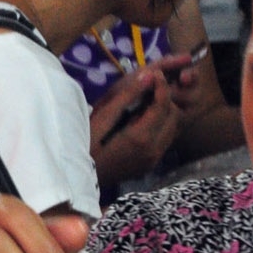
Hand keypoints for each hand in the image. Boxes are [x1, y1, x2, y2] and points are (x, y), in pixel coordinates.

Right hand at [90, 67, 180, 186]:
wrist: (78, 178)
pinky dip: (160, 128)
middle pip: (173, 117)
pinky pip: (164, 142)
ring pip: (172, 130)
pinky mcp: (149, 166)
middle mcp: (153, 150)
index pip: (163, 105)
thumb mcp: (103, 118)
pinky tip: (143, 123)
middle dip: (166, 100)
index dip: (162, 87)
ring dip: (165, 114)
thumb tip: (149, 75)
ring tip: (147, 105)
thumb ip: (128, 96)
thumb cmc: (85, 145)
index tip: (157, 74)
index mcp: (141, 137)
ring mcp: (152, 160)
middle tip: (151, 90)